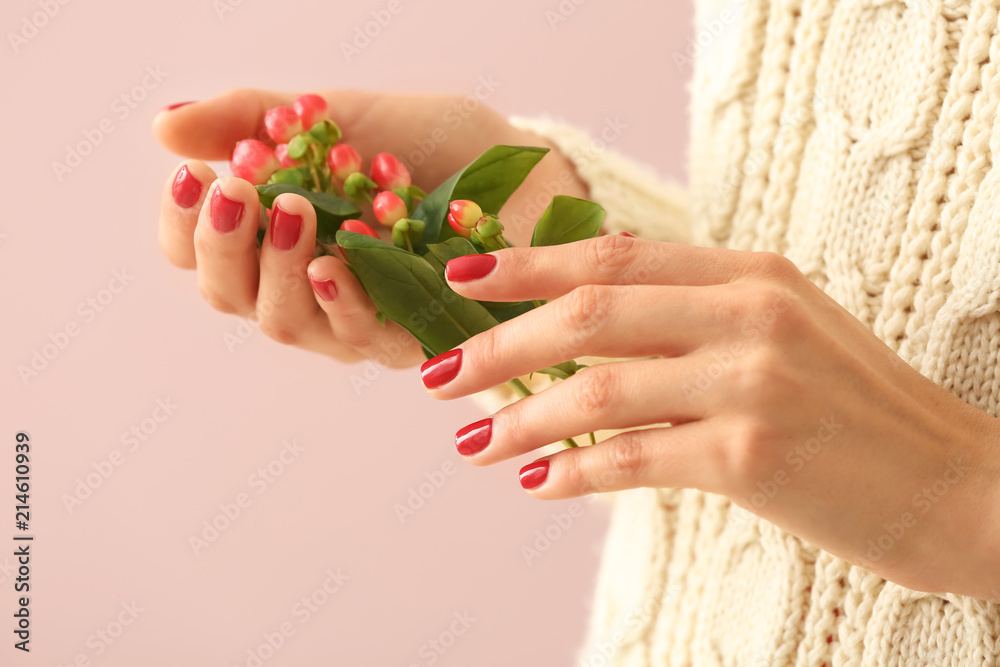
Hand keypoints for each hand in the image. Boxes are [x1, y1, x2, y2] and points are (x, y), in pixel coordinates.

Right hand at [155, 88, 586, 365]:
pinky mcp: (411, 336)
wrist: (516, 162)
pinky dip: (344, 302)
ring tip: (292, 211)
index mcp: (275, 238)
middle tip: (239, 191)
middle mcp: (304, 287)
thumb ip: (253, 118)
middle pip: (232, 294)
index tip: (194, 175)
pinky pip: (363, 337)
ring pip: (288, 321)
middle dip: (226, 245)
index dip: (183, 223)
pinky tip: (336, 264)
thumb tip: (164, 129)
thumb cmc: (421, 145)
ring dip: (280, 270)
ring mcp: (355, 318)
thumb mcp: (334, 114)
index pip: (199, 251)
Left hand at [421, 234, 999, 600]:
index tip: (461, 276)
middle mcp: (747, 313)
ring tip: (471, 442)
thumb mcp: (781, 330)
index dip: (527, 265)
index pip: (613, 254)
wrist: (955, 483)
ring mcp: (750, 381)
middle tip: (439, 375)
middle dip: (499, 343)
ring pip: (596, 389)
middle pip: (589, 313)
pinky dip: (572, 472)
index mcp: (749, 273)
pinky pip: (631, 459)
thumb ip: (692, 316)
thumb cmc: (854, 409)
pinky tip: (536, 484)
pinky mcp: (751, 455)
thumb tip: (582, 326)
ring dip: (519, 419)